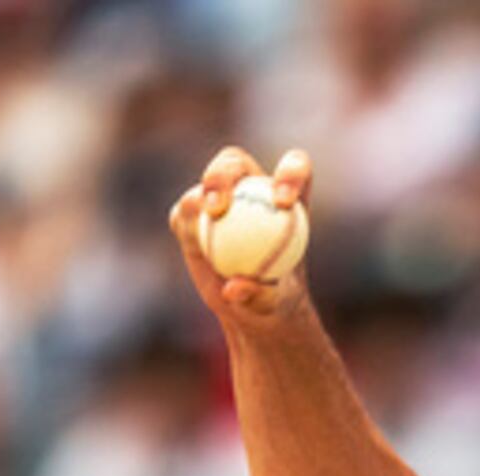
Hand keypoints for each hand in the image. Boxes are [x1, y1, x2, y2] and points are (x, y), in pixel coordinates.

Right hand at [172, 146, 315, 328]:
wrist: (250, 309)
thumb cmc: (274, 302)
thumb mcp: (274, 305)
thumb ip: (260, 295)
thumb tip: (235, 287)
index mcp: (286, 197)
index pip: (294, 168)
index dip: (290, 173)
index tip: (283, 201)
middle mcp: (250, 188)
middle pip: (235, 163)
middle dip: (226, 173)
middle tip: (220, 204)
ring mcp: (218, 199)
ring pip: (207, 181)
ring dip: (204, 192)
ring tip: (207, 214)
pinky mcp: (191, 216)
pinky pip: (184, 213)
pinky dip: (186, 222)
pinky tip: (189, 234)